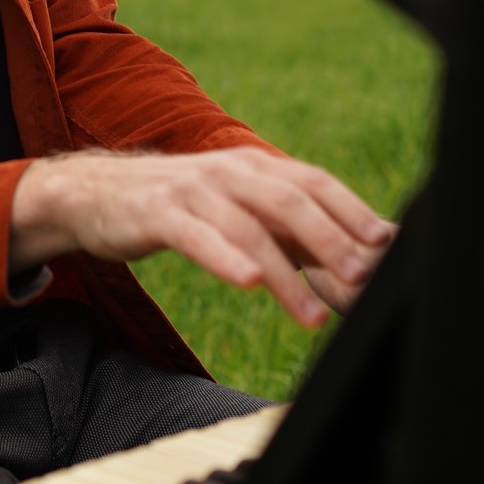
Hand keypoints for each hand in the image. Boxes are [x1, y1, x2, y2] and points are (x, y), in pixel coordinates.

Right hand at [9, 147, 393, 327]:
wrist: (95, 192)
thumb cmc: (179, 208)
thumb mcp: (235, 211)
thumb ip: (287, 233)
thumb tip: (355, 265)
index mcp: (252, 167)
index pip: (314, 182)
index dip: (353, 212)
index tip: (388, 248)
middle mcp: (227, 171)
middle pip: (290, 200)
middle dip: (331, 240)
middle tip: (361, 279)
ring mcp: (192, 190)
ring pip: (249, 229)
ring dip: (286, 275)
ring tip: (313, 316)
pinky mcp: (158, 213)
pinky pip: (197, 236)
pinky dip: (226, 259)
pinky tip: (249, 281)